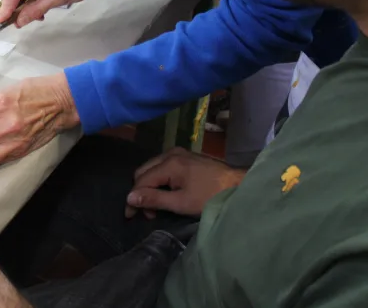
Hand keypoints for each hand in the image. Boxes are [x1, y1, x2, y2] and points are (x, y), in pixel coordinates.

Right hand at [125, 148, 245, 218]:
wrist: (238, 184)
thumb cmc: (210, 196)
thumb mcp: (181, 203)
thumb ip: (154, 199)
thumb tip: (130, 198)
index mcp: (168, 164)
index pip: (141, 181)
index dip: (133, 199)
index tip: (130, 215)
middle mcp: (169, 153)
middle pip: (143, 171)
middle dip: (140, 192)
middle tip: (147, 212)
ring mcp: (178, 152)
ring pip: (151, 167)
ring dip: (149, 185)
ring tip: (156, 205)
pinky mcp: (185, 156)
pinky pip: (162, 165)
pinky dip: (159, 179)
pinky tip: (166, 192)